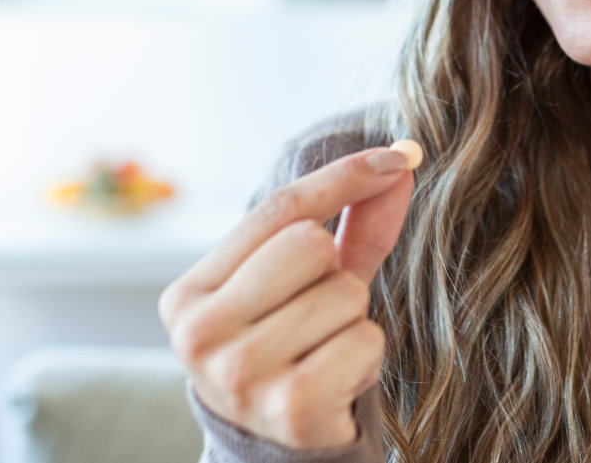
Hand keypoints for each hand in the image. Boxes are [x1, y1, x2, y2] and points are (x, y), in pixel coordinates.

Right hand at [159, 141, 419, 447]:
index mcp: (189, 293)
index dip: (343, 177)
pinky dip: (367, 356)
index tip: (397, 157)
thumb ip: (351, 226)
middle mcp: (199, 334)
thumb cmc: (294, 351)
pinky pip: (364, 340)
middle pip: (308, 244)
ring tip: (325, 352)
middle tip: (317, 316)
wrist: (280, 449)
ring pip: (343, 293)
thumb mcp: (310, 285)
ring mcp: (240, 374)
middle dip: (334, 274)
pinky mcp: (290, 408)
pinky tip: (339, 380)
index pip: (277, 210)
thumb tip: (401, 162)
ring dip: (353, 320)